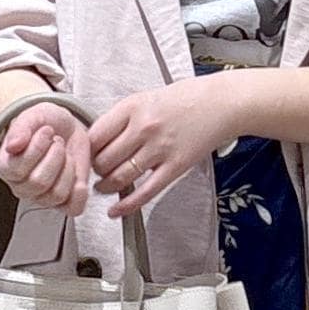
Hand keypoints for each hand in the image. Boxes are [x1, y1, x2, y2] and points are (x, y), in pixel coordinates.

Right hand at [0, 101, 90, 216]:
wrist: (66, 128)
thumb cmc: (46, 124)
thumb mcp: (32, 116)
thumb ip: (21, 128)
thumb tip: (12, 146)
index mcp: (7, 168)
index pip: (18, 169)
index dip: (37, 147)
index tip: (46, 131)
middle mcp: (22, 187)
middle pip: (38, 183)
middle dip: (55, 156)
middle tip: (57, 142)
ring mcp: (43, 198)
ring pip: (57, 194)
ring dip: (68, 169)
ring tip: (65, 154)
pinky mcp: (64, 203)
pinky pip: (72, 209)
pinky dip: (80, 196)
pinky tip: (80, 179)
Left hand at [88, 73, 237, 217]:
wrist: (222, 103)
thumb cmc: (186, 99)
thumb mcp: (147, 98)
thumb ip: (123, 118)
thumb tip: (98, 141)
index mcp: (132, 106)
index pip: (95, 136)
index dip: (86, 150)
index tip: (87, 155)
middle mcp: (143, 127)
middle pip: (104, 160)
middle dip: (96, 171)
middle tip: (97, 172)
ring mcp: (159, 149)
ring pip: (119, 177)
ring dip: (106, 187)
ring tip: (104, 187)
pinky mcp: (174, 167)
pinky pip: (144, 192)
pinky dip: (126, 205)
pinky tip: (116, 211)